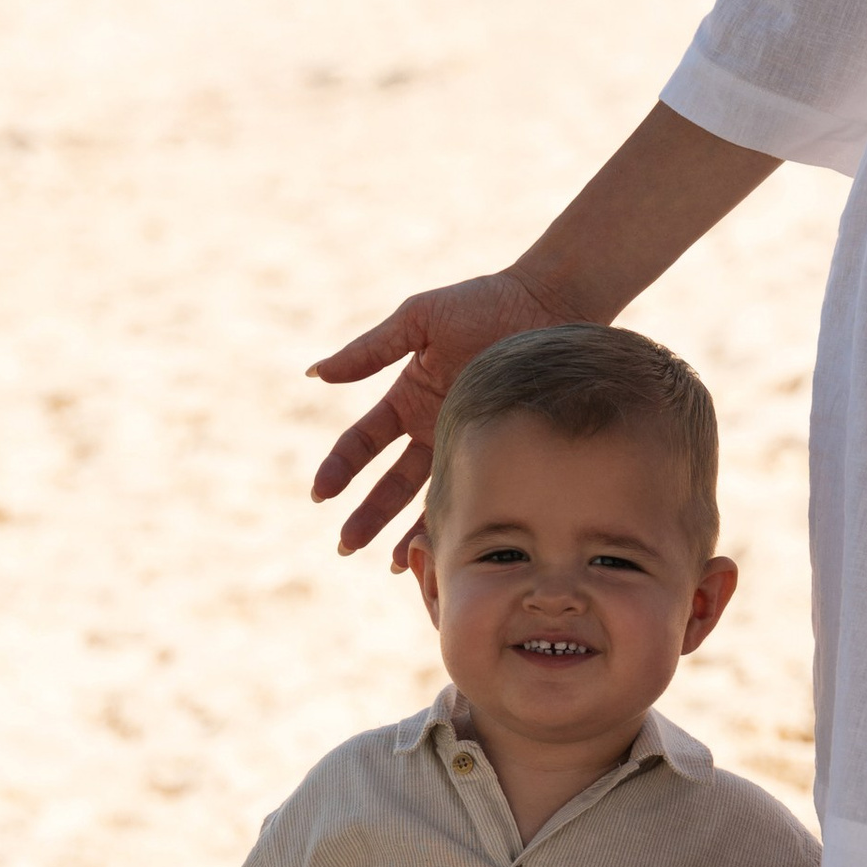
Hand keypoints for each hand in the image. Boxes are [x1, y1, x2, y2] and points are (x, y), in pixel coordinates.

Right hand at [308, 266, 572, 561]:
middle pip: (389, 482)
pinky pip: (473, 496)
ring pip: (427, 500)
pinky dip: (453, 523)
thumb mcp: (420, 320)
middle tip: (345, 546)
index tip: (321, 493)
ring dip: (404, 531)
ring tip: (390, 563)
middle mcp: (432, 429)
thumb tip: (314, 374)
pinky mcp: (501, 455)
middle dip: (366, 515)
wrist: (552, 305)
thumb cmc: (485, 303)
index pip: (362, 442)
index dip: (340, 467)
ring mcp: (466, 446)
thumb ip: (369, 350)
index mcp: (408, 398)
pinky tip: (441, 548)